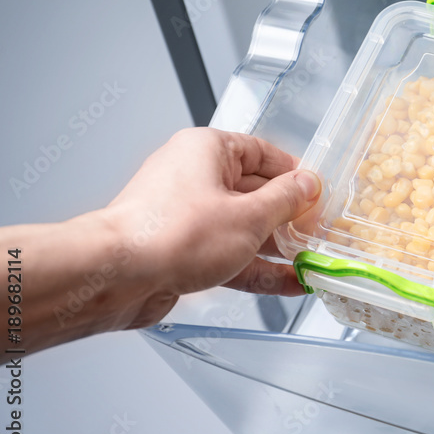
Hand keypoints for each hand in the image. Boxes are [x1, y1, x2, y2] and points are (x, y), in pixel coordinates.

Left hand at [101, 128, 321, 327]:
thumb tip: (308, 186)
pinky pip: (228, 253)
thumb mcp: (249, 216)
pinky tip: (286, 283)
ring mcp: (186, 216)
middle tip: (318, 232)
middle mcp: (194, 177)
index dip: (294, 175)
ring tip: (309, 262)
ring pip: (242, 227)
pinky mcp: (181, 251)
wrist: (115, 277)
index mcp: (207, 150)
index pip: (263, 153)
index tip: (318, 194)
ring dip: (276, 247)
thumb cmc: (171, 235)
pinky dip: (255, 267)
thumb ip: (286, 201)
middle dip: (288, 216)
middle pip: (254, 192)